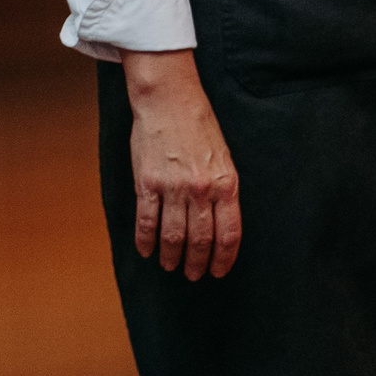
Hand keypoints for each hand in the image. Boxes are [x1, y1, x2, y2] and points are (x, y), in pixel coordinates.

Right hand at [121, 50, 241, 279]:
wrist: (170, 100)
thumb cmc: (200, 127)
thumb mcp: (224, 157)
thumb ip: (222, 189)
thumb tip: (220, 221)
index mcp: (226, 182)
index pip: (230, 232)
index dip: (225, 257)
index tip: (219, 271)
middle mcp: (202, 189)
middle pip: (202, 239)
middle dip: (198, 263)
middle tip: (194, 275)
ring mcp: (173, 188)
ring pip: (173, 236)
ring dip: (172, 257)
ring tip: (170, 266)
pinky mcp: (148, 183)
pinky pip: (147, 222)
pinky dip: (146, 241)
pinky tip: (146, 251)